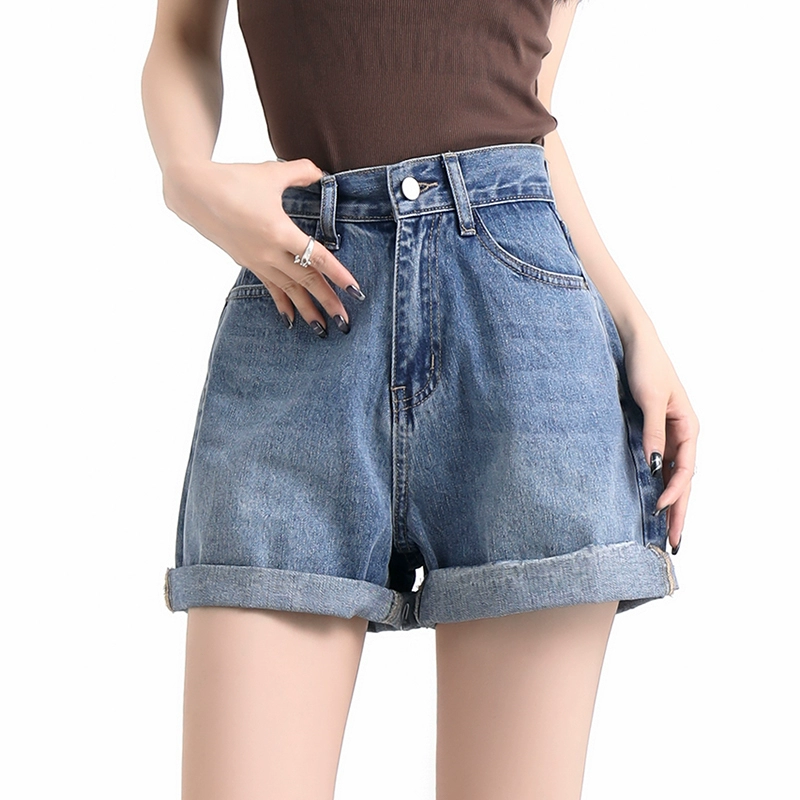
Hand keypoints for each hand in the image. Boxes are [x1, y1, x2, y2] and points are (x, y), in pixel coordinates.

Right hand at [162, 157, 363, 332]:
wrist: (193, 191)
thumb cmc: (233, 179)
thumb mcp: (271, 172)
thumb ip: (303, 172)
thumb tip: (322, 175)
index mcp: (279, 230)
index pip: (317, 257)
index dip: (338, 274)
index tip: (355, 290)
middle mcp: (269, 251)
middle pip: (305, 280)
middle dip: (327, 302)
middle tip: (345, 322)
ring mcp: (257, 260)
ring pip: (288, 290)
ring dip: (307, 310)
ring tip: (323, 329)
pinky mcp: (247, 261)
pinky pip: (269, 287)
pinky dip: (282, 303)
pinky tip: (292, 320)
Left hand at [622, 328, 699, 553]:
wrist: (634, 343)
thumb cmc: (645, 366)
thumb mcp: (650, 399)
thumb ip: (653, 432)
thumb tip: (654, 465)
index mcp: (688, 427)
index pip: (686, 470)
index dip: (675, 493)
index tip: (660, 510)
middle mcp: (680, 435)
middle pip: (683, 481)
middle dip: (679, 511)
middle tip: (674, 544)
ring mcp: (666, 436)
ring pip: (671, 477)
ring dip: (670, 504)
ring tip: (666, 533)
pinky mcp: (650, 433)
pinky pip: (657, 466)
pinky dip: (656, 486)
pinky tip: (651, 502)